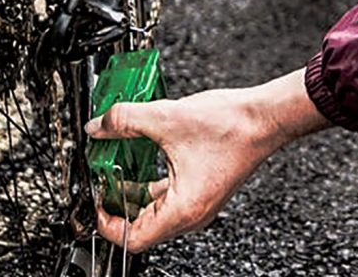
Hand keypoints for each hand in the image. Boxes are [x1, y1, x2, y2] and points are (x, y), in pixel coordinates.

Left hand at [84, 68, 328, 251]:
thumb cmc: (232, 126)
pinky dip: (150, 184)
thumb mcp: (166, 118)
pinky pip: (168, 197)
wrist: (265, 117)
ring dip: (132, 192)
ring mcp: (199, 204)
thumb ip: (124, 121)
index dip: (106, 224)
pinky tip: (140, 159)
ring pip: (155, 211)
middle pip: (142, 227)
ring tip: (115, 167)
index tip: (93, 202)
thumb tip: (98, 126)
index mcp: (183, 210)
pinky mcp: (202, 190)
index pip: (133, 239)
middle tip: (100, 180)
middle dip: (116, 204)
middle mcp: (192, 215)